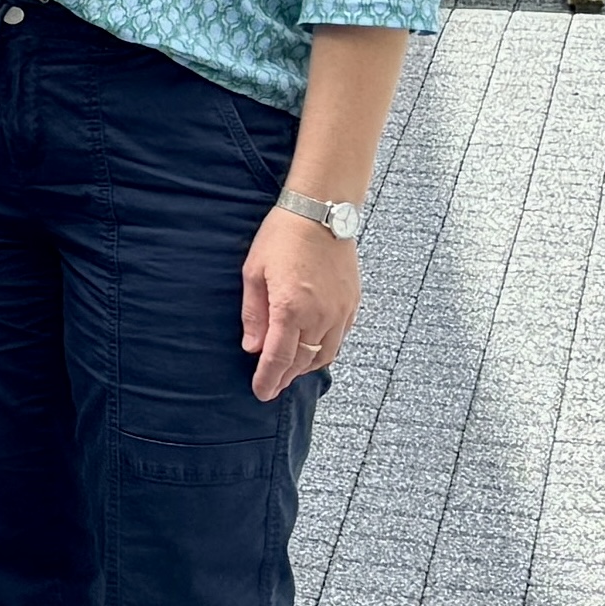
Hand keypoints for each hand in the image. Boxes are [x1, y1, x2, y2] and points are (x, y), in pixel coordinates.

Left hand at [242, 207, 358, 396]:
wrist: (321, 212)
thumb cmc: (282, 237)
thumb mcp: (254, 273)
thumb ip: (254, 314)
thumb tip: (252, 347)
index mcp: (290, 309)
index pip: (278, 358)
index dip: (268, 380)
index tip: (260, 393)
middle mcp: (320, 316)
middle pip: (303, 362)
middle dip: (286, 377)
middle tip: (272, 385)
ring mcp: (340, 311)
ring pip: (325, 355)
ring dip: (306, 367)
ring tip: (290, 370)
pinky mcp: (353, 304)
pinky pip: (340, 338)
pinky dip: (325, 350)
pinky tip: (313, 348)